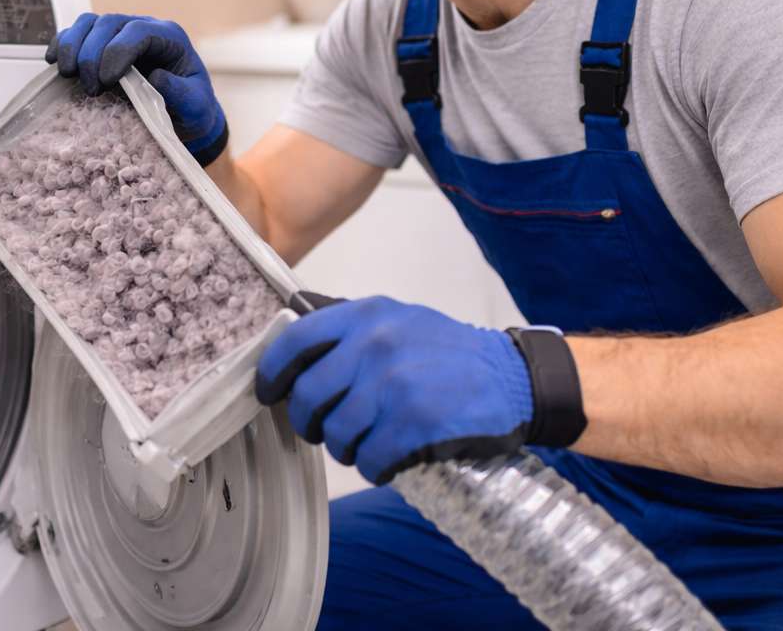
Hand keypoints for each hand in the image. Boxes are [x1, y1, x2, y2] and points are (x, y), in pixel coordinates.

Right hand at [47, 12, 227, 164]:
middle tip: (92, 89)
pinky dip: (63, 44)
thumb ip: (181, 93)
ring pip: (88, 23)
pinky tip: (56, 64)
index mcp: (169, 37)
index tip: (108, 80)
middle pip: (108, 24)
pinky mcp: (101, 44)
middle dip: (92, 55)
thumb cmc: (191, 108)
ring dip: (73, 46)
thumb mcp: (195, 105)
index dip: (118, 50)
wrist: (184, 114)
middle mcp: (143, 28)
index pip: (138, 31)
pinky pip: (76, 33)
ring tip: (69, 75)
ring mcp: (120, 33)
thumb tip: (156, 78)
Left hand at [255, 297, 533, 484]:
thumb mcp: (400, 320)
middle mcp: (374, 346)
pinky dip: (373, 467)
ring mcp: (393, 386)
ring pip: (335, 434)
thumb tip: (294, 352)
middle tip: (321, 430)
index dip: (272, 372)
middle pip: (308, 396)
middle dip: (308, 422)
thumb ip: (352, 331)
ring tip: (366, 443)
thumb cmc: (450, 353)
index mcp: (367, 316)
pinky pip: (368, 459)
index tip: (269, 392)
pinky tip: (388, 460)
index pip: (296, 341)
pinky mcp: (413, 424)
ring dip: (345, 448)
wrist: (513, 378)